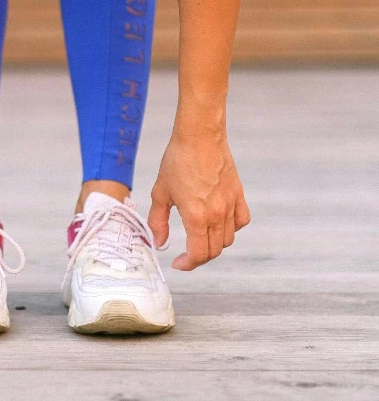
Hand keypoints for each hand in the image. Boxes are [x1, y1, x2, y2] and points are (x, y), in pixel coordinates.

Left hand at [148, 132, 250, 269]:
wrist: (199, 136)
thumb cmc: (177, 161)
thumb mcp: (160, 193)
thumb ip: (158, 222)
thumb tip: (160, 243)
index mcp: (196, 216)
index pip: (199, 254)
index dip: (188, 264)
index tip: (178, 263)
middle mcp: (217, 214)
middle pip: (214, 250)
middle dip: (199, 257)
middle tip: (185, 254)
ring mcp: (230, 204)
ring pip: (228, 239)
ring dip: (214, 244)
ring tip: (198, 238)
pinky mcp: (238, 194)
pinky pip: (241, 221)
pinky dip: (231, 228)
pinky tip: (218, 224)